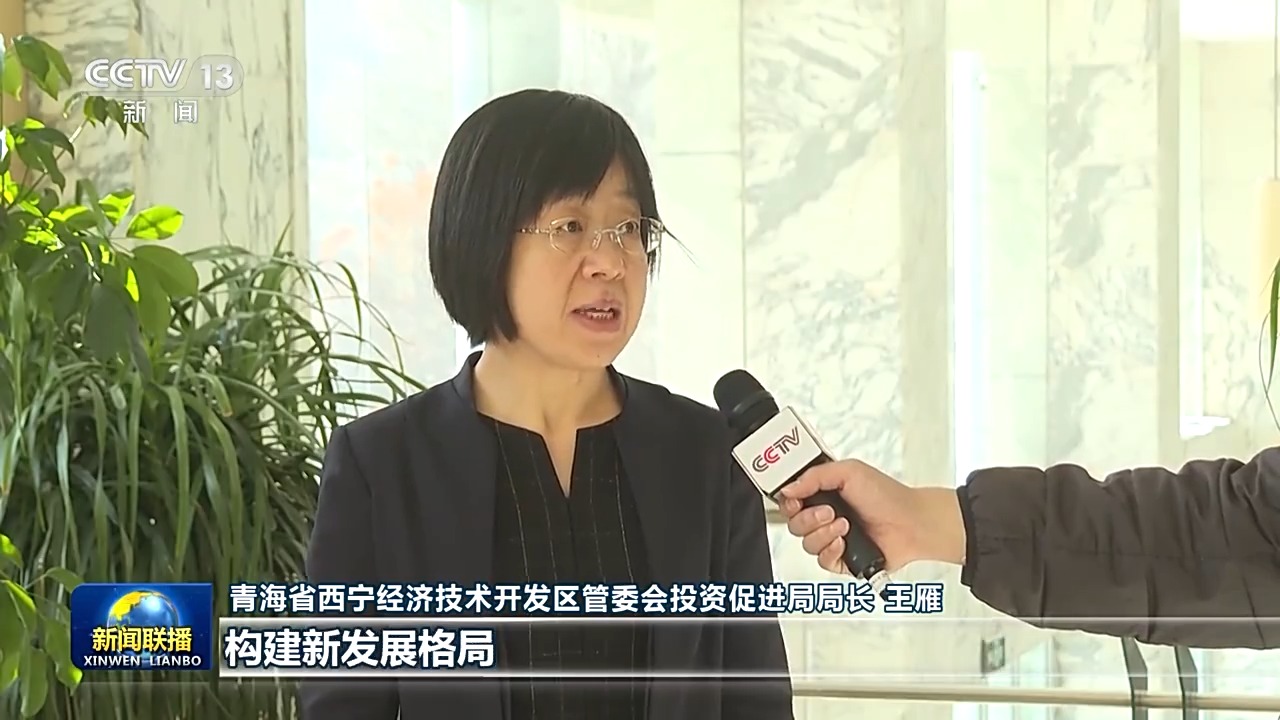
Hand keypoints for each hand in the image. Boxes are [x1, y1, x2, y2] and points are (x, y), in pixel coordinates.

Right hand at [777, 459, 965, 574]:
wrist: (911, 523)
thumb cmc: (887, 496)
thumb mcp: (849, 472)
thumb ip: (814, 476)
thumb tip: (788, 488)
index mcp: (824, 493)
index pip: (791, 500)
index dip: (789, 501)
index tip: (796, 500)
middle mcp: (825, 516)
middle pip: (794, 523)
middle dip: (808, 518)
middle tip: (829, 512)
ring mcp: (832, 538)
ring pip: (805, 543)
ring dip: (822, 534)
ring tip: (844, 526)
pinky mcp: (841, 559)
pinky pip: (821, 561)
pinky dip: (830, 551)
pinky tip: (844, 542)